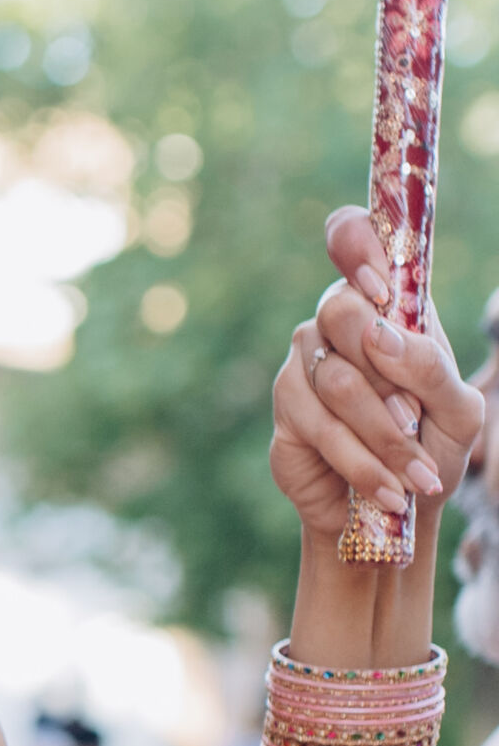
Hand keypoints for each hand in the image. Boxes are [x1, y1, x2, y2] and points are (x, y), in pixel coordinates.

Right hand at [271, 209, 481, 541]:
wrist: (397, 508)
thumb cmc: (430, 445)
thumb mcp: (459, 410)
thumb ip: (432, 368)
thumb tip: (384, 337)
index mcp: (386, 303)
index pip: (352, 237)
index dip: (355, 244)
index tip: (380, 287)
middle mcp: (338, 322)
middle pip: (342, 311)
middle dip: (387, 371)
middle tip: (414, 415)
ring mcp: (305, 363)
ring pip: (337, 381)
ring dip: (384, 434)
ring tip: (413, 473)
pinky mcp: (287, 410)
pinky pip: (322, 427)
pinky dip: (363, 462)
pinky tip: (388, 489)